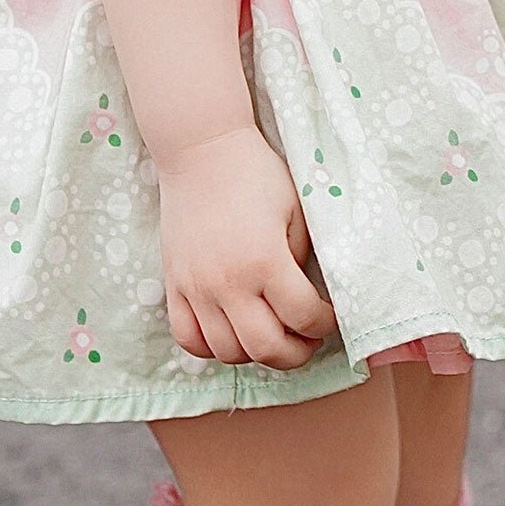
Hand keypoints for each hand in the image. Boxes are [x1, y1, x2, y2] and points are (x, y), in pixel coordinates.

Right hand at [158, 126, 338, 369]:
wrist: (201, 151)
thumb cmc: (257, 176)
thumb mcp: (296, 212)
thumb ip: (301, 261)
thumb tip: (307, 300)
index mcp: (265, 260)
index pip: (303, 316)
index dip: (324, 324)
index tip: (330, 318)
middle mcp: (228, 282)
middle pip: (265, 348)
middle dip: (295, 354)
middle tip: (307, 340)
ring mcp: (196, 287)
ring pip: (227, 352)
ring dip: (256, 354)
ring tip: (273, 336)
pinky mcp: (174, 285)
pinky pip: (188, 338)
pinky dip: (212, 347)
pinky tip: (232, 333)